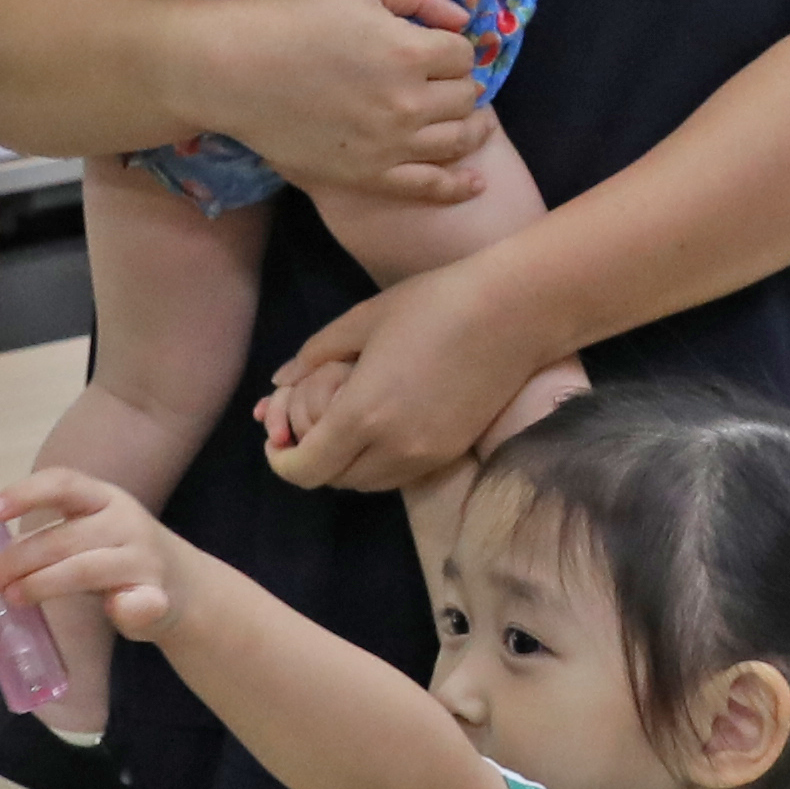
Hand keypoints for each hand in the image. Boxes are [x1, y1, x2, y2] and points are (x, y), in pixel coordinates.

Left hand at [0, 464, 184, 635]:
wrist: (186, 588)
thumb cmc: (121, 558)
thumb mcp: (91, 535)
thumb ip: (49, 542)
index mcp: (103, 499)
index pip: (63, 483)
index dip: (27, 492)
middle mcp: (125, 522)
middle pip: (64, 537)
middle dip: (17, 559)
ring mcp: (143, 559)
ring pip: (86, 569)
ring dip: (44, 584)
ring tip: (12, 597)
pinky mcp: (157, 597)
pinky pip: (137, 603)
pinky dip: (124, 609)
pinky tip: (113, 612)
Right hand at [217, 0, 499, 212]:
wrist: (238, 71)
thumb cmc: (296, 18)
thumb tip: (464, 17)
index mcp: (411, 52)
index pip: (463, 54)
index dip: (454, 46)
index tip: (439, 46)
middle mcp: (410, 103)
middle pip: (465, 97)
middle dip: (462, 84)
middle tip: (447, 80)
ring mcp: (392, 146)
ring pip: (458, 140)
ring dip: (472, 127)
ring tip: (475, 122)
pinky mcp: (370, 176)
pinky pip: (429, 187)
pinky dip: (459, 186)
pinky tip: (476, 182)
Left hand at [259, 254, 554, 490]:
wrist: (513, 313)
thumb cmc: (432, 304)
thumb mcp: (362, 320)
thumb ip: (313, 355)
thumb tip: (278, 382)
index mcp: (361, 415)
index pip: (305, 469)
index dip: (281, 462)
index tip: (276, 440)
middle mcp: (391, 449)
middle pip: (333, 481)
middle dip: (311, 461)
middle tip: (306, 429)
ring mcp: (425, 457)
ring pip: (366, 483)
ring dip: (346, 465)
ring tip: (344, 428)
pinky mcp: (451, 453)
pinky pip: (398, 476)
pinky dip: (378, 463)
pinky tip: (381, 428)